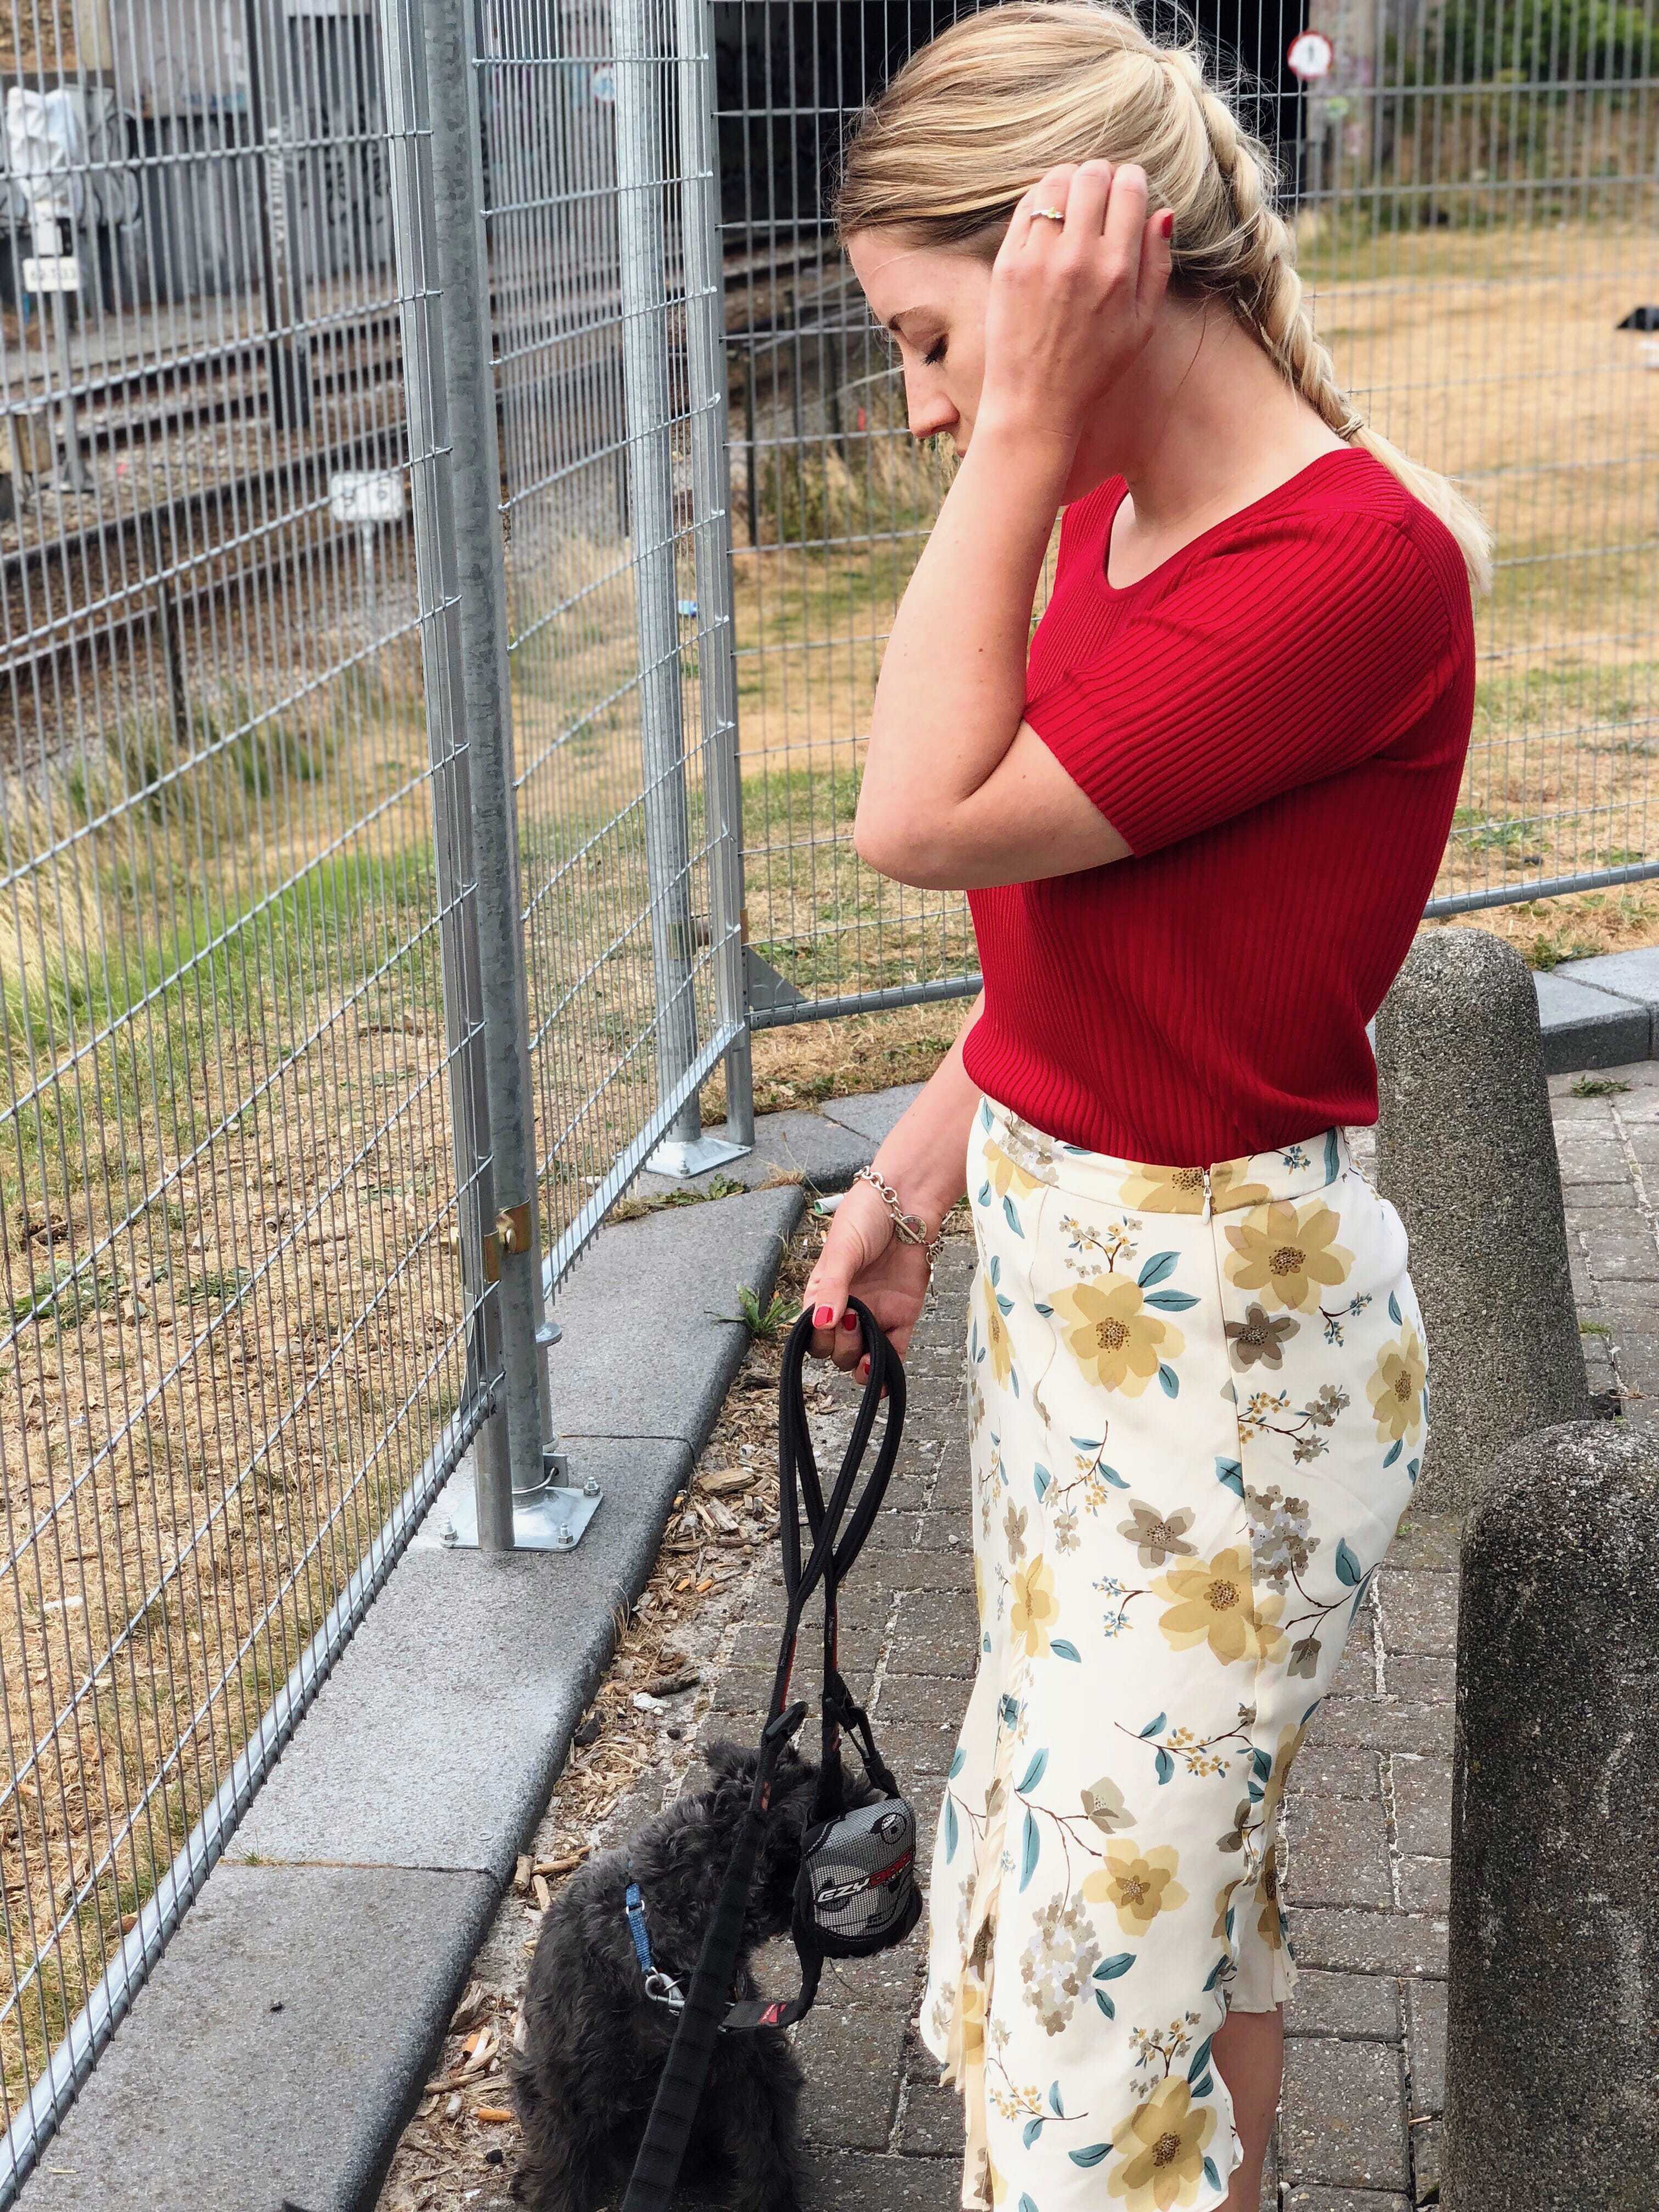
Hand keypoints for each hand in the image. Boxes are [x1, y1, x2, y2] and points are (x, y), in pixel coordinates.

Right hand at [798, 1180, 934, 1385]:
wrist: (908, 1201)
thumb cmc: (866, 1216)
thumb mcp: (842, 1249)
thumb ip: (833, 1287)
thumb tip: (820, 1323)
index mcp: (824, 1293)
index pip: (811, 1333)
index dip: (817, 1338)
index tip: (828, 1323)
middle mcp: (848, 1308)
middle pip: (836, 1351)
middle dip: (841, 1347)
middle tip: (852, 1319)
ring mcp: (875, 1314)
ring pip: (862, 1357)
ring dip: (862, 1362)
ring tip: (868, 1351)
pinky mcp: (902, 1317)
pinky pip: (894, 1353)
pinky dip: (888, 1371)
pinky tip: (883, 1378)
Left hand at [978, 160, 1172, 447]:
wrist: (1036, 401)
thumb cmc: (1094, 367)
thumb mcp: (1142, 324)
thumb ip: (1156, 265)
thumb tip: (1163, 213)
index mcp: (1117, 269)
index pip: (1128, 188)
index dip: (1132, 181)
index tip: (1128, 192)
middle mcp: (1077, 256)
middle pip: (1092, 175)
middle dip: (1101, 176)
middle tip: (1099, 193)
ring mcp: (1038, 257)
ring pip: (1055, 182)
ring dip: (1069, 182)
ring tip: (1073, 201)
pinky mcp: (1007, 263)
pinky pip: (1025, 206)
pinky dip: (1039, 199)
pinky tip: (1048, 215)